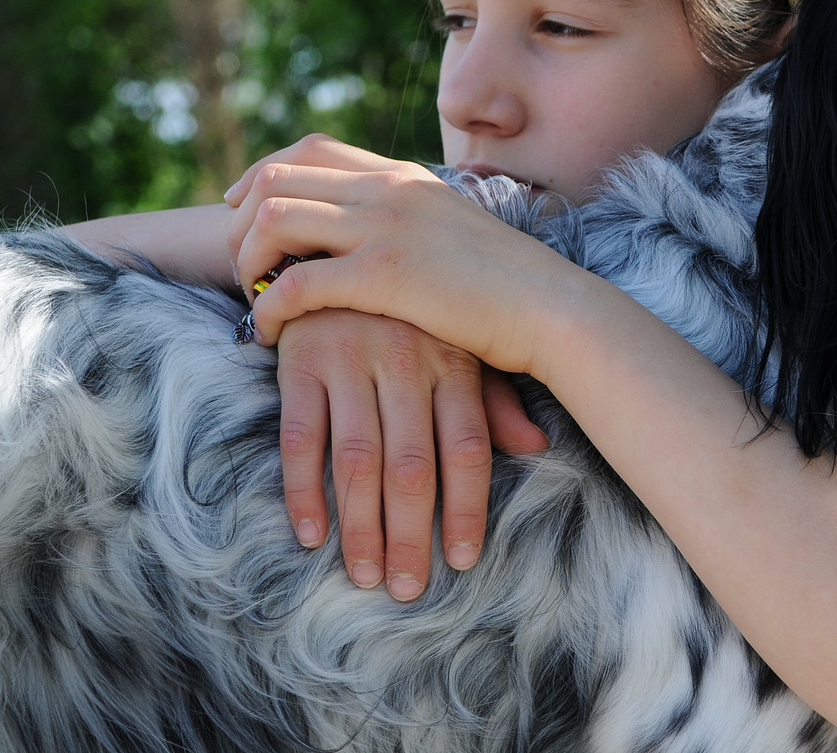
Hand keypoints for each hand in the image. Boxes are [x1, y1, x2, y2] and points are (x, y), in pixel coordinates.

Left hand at [225, 134, 575, 378]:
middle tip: (242, 267)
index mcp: (404, 176)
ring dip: (246, 260)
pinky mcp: (384, 276)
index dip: (260, 176)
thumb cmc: (508, 286)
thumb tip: (375, 233)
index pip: (310, 148)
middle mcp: (389, 190)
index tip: (241, 213)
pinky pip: (293, 284)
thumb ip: (412, 220)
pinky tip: (270, 332)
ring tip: (253, 296)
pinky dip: (267, 308)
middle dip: (239, 223)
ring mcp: (386, 228)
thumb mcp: (454, 231)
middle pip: (276, 178)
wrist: (551, 308)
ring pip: (272, 220)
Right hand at [275, 311, 547, 600]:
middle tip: (407, 588)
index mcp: (453, 362)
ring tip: (366, 575)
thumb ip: (493, 400)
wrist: (339, 249)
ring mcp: (350, 360)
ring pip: (357, 459)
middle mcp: (405, 362)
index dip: (467, 508)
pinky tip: (311, 533)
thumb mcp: (461, 345)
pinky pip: (299, 437)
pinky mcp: (300, 361)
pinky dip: (303, 490)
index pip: (467, 448)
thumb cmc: (412, 313)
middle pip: (412, 465)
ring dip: (361, 526)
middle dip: (411, 534)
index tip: (463, 560)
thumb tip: (537, 446)